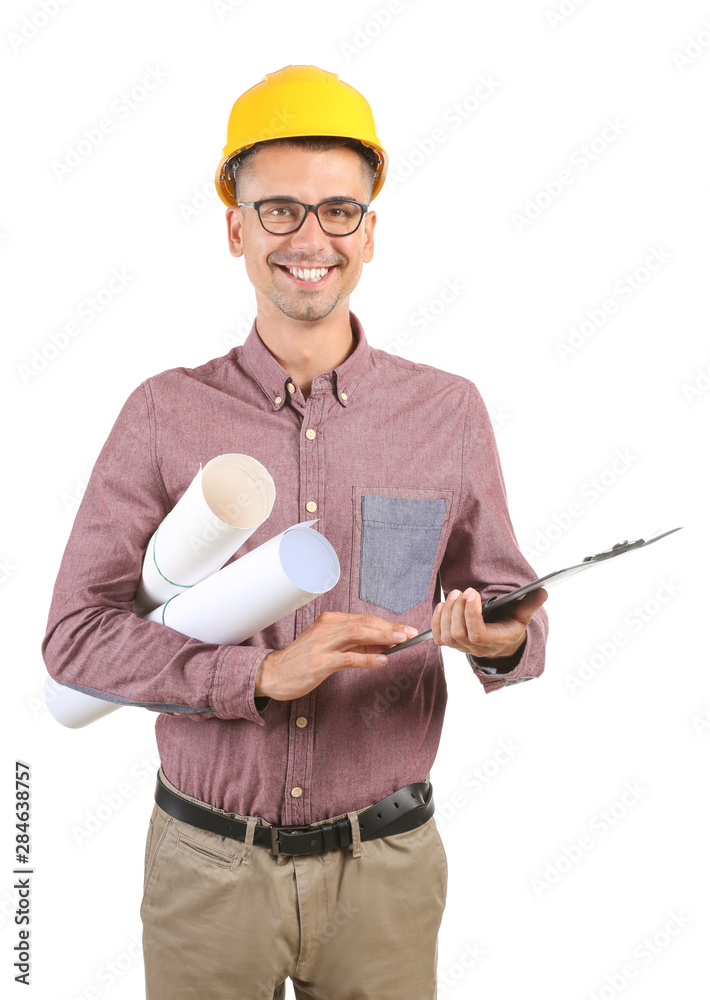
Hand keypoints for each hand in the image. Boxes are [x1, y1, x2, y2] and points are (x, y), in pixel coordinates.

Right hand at [255, 611, 418, 700]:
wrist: (274, 674)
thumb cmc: (302, 660)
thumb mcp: (329, 646)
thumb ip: (355, 645)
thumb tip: (385, 644)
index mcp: (328, 621)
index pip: (363, 619)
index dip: (386, 624)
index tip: (405, 629)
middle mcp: (326, 628)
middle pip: (363, 624)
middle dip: (389, 628)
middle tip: (410, 632)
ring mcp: (322, 645)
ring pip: (357, 635)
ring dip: (382, 637)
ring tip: (401, 641)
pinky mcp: (319, 663)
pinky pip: (348, 658)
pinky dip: (367, 659)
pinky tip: (381, 661)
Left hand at [431, 586, 547, 659]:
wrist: (503, 643)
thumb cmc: (511, 625)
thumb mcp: (523, 614)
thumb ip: (530, 604)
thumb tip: (542, 592)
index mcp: (498, 640)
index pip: (478, 634)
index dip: (471, 615)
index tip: (472, 593)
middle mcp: (480, 648)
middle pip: (459, 633)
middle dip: (457, 609)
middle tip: (462, 591)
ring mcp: (465, 648)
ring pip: (448, 636)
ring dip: (446, 613)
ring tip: (453, 595)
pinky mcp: (455, 645)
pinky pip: (439, 638)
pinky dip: (437, 621)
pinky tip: (442, 606)